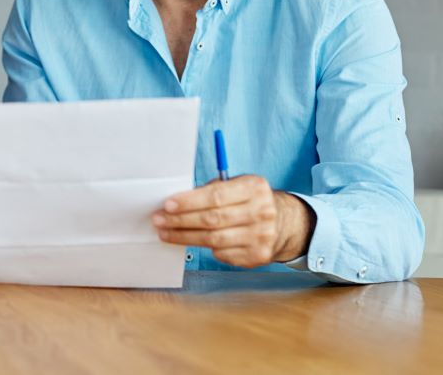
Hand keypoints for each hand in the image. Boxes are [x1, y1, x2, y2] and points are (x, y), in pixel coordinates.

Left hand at [151, 176, 314, 267]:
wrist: (283, 223)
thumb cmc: (248, 201)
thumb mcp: (237, 185)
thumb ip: (212, 191)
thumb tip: (176, 202)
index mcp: (255, 188)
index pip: (216, 195)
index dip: (189, 201)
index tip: (167, 205)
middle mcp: (262, 212)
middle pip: (213, 219)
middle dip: (180, 220)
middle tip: (158, 220)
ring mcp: (262, 236)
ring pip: (214, 240)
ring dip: (185, 237)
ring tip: (165, 233)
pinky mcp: (259, 256)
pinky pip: (223, 254)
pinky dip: (206, 248)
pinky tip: (194, 242)